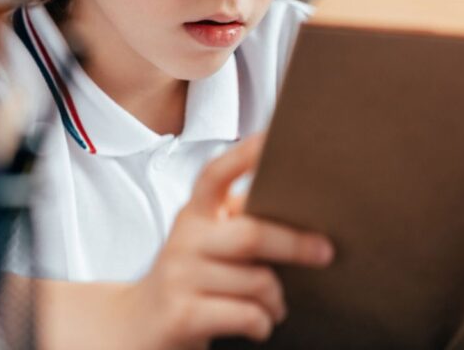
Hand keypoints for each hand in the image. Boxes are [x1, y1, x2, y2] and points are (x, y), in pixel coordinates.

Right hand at [123, 135, 333, 349]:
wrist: (138, 326)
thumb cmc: (191, 279)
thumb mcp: (206, 244)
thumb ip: (238, 224)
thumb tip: (299, 216)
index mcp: (194, 213)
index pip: (216, 175)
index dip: (244, 155)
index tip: (271, 137)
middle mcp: (184, 239)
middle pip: (252, 235)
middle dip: (295, 245)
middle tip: (325, 252)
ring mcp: (180, 276)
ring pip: (257, 282)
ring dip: (277, 300)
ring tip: (275, 305)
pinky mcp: (182, 314)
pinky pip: (247, 315)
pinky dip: (264, 323)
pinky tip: (260, 323)